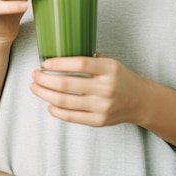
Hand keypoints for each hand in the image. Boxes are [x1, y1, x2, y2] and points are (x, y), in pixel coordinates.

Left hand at [30, 54, 148, 126]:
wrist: (141, 101)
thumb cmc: (120, 78)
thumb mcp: (110, 63)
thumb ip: (88, 58)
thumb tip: (58, 54)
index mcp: (109, 69)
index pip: (79, 64)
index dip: (58, 63)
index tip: (44, 63)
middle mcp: (106, 88)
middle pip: (66, 84)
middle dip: (44, 80)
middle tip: (34, 75)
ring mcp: (103, 106)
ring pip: (64, 101)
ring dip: (44, 94)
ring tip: (35, 87)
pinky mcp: (99, 121)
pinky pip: (71, 117)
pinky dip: (55, 110)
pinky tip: (49, 104)